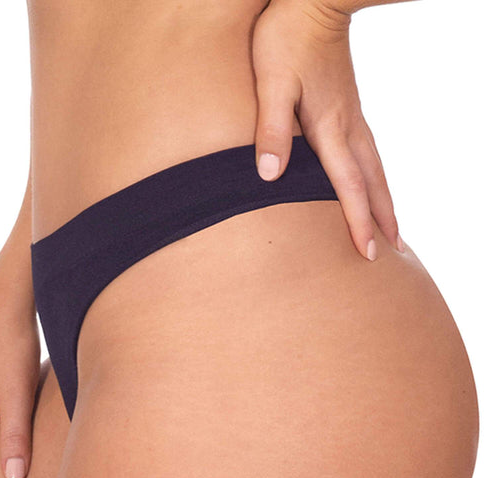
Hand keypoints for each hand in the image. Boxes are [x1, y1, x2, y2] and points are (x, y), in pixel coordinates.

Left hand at [252, 0, 403, 259]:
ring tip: (392, 224)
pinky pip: (368, 151)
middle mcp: (348, 126)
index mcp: (330, 128)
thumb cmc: (288, 37)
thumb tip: (271, 176)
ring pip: (375, 167)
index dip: (358, 222)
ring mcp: (352, 115)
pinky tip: (370, 180)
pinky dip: (375, 175)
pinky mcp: (347, 104)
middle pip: (372, 182)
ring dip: (384, 199)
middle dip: (382, 218)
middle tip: (394, 250)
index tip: (368, 253)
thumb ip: (271, 129)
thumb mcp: (272, 82)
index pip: (348, 186)